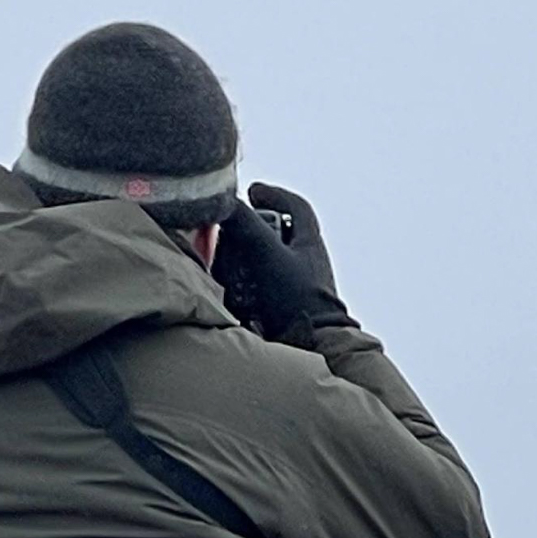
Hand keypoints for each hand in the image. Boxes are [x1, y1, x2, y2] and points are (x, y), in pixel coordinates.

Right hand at [211, 182, 353, 344]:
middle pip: (280, 234)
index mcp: (310, 244)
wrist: (312, 345)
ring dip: (246, 257)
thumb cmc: (298, 298)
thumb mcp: (268, 254)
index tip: (252, 192)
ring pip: (268, 261)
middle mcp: (306, 263)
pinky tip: (231, 287)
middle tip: (232, 229)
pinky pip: (262, 286)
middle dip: (255, 229)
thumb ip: (247, 225)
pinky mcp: (286, 307)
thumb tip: (224, 201)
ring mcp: (297, 286)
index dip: (275, 195)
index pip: (298, 209)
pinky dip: (245, 283)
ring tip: (227, 259)